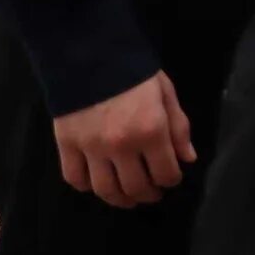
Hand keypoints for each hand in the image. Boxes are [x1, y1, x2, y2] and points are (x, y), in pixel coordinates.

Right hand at [53, 70, 190, 208]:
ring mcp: (91, 148)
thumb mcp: (166, 94)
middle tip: (153, 193)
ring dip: (120, 199)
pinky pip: (75, 179)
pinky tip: (98, 182)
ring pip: (105, 190)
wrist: (91, 55)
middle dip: (149, 194)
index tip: (172, 179)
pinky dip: (87, 187)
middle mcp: (121, 145)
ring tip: (129, 197)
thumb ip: (178, 128)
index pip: (165, 172)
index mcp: (151, 130)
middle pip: (135, 187)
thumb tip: (187, 159)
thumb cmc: (136, 73)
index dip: (172, 180)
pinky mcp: (67, 146)